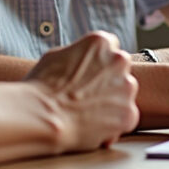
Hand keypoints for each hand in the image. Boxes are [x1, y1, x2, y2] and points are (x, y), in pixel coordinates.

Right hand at [25, 32, 139, 151]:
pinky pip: (126, 117)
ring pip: (125, 94)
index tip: (89, 76)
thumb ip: (78, 55)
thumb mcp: (57, 56)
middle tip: (87, 96)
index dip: (98, 64)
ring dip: (113, 102)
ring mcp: (127, 87)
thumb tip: (82, 60)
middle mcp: (119, 60)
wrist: (40, 115)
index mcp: (101, 42)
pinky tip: (94, 126)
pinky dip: (115, 123)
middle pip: (120, 71)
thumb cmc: (41, 86)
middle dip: (108, 82)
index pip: (110, 49)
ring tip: (88, 113)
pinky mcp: (128, 113)